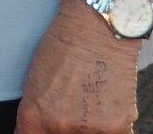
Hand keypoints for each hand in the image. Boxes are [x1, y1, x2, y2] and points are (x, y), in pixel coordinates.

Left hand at [17, 0, 139, 132]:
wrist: (96, 29)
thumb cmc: (62, 46)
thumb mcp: (35, 79)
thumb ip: (37, 111)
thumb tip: (38, 129)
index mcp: (35, 113)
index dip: (38, 132)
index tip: (44, 127)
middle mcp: (60, 125)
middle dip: (66, 127)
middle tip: (73, 104)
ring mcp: (90, 128)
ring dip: (90, 126)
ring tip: (90, 100)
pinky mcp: (118, 127)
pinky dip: (111, 126)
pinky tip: (106, 104)